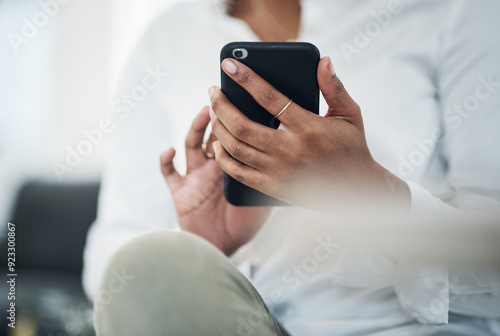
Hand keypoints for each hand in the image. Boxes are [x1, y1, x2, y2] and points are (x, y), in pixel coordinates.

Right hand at [160, 107, 270, 254]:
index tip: (244, 102)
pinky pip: (169, 172)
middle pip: (212, 134)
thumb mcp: (262, 198)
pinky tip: (170, 150)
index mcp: (233, 165)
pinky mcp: (180, 190)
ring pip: (192, 145)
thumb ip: (269, 178)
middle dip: (217, 117)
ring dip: (196, 128)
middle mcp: (214, 166)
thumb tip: (288, 157)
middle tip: (223, 99)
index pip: (234, 137)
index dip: (236, 121)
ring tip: (205, 113)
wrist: (223, 247)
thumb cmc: (245, 224)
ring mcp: (196, 176)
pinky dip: (166, 159)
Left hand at [208, 57, 409, 213]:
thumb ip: (334, 87)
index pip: (269, 97)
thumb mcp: (349, 115)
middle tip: (213, 91)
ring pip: (236, 147)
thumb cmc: (351, 148)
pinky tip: (216, 144)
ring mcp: (278, 171)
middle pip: (242, 125)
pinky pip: (238, 173)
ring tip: (213, 112)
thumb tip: (323, 61)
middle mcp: (289, 149)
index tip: (228, 64)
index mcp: (307, 127)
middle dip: (221, 104)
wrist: (354, 189)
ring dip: (218, 127)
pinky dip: (223, 158)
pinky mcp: (272, 187)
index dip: (246, 79)